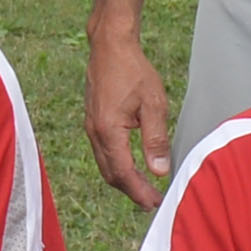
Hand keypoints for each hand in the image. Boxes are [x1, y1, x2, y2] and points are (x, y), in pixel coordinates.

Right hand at [84, 21, 174, 207]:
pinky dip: (117, 165)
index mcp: (109, 131)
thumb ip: (155, 140)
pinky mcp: (93, 121)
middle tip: (152, 202)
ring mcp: (91, 127)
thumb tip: (159, 171)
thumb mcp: (153, 104)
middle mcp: (95, 133)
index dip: (139, 192)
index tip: (154, 203)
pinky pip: (102, 152)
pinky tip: (131, 165)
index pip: (123, 173)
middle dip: (131, 191)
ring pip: (105, 164)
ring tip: (143, 188)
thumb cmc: (133, 71)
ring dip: (123, 180)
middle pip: (111, 174)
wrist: (110, 47)